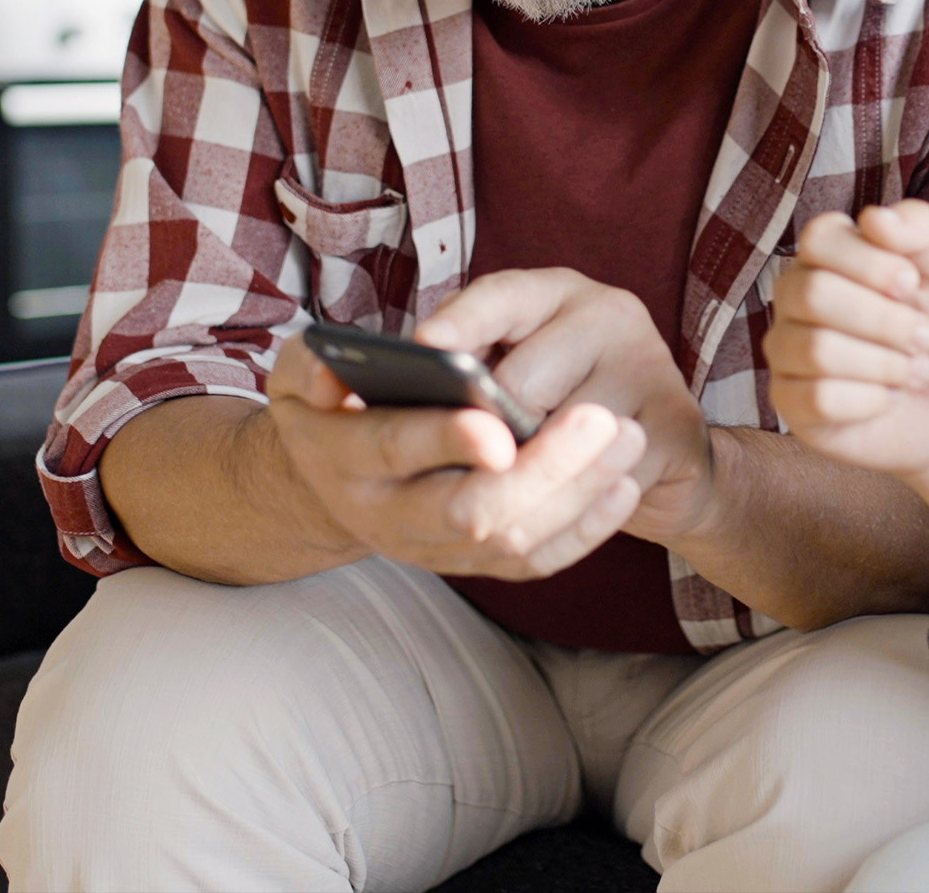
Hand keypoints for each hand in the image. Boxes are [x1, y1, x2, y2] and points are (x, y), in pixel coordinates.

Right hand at [259, 331, 646, 579]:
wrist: (333, 478)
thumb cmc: (330, 401)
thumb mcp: (300, 372)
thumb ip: (312, 363)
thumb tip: (336, 375)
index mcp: (342, 457)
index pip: (394, 448)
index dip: (444, 440)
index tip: (498, 427)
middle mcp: (386, 515)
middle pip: (471, 510)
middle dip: (542, 469)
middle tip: (602, 418)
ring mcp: (431, 548)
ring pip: (513, 541)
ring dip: (579, 495)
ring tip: (628, 437)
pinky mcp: (471, 564)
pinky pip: (534, 562)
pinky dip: (585, 529)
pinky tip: (624, 485)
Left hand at [414, 270, 716, 547]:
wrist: (672, 457)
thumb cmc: (570, 413)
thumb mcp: (521, 374)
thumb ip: (477, 369)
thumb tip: (422, 392)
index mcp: (559, 293)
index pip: (503, 295)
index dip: (462, 321)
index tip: (426, 346)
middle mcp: (611, 314)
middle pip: (523, 381)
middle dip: (495, 434)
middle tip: (485, 460)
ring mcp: (650, 366)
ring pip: (562, 434)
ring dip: (537, 472)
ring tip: (528, 480)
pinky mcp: (675, 424)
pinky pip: (602, 475)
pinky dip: (579, 501)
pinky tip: (576, 499)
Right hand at [764, 201, 928, 478]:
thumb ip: (920, 229)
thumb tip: (874, 217)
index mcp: (828, 254)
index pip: (819, 238)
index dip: (870, 264)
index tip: (911, 285)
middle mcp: (795, 295)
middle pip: (814, 294)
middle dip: (885, 321)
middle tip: (924, 337)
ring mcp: (786, 348)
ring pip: (817, 350)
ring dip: (886, 365)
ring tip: (915, 371)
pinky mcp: (788, 400)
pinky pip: (818, 399)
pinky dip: (871, 400)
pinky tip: (888, 398)